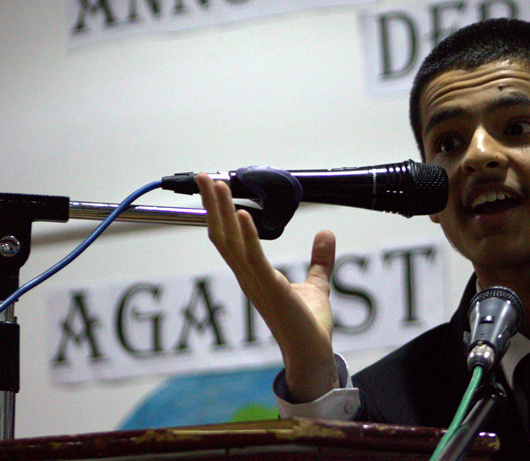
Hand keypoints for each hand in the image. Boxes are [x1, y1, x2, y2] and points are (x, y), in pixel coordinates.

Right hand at [197, 173, 338, 401]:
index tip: (214, 187)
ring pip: (231, 242)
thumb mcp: (316, 285)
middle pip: (221, 235)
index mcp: (254, 274)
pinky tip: (241, 214)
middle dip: (212, 205)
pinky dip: (246, 235)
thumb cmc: (308, 325)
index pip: (229, 238)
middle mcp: (248, 277)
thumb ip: (319, 260)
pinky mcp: (271, 288)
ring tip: (217, 185)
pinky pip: (254, 258)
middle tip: (203, 176)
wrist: (312, 353)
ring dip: (222, 212)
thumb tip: (325, 234)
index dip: (219, 212)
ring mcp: (256, 283)